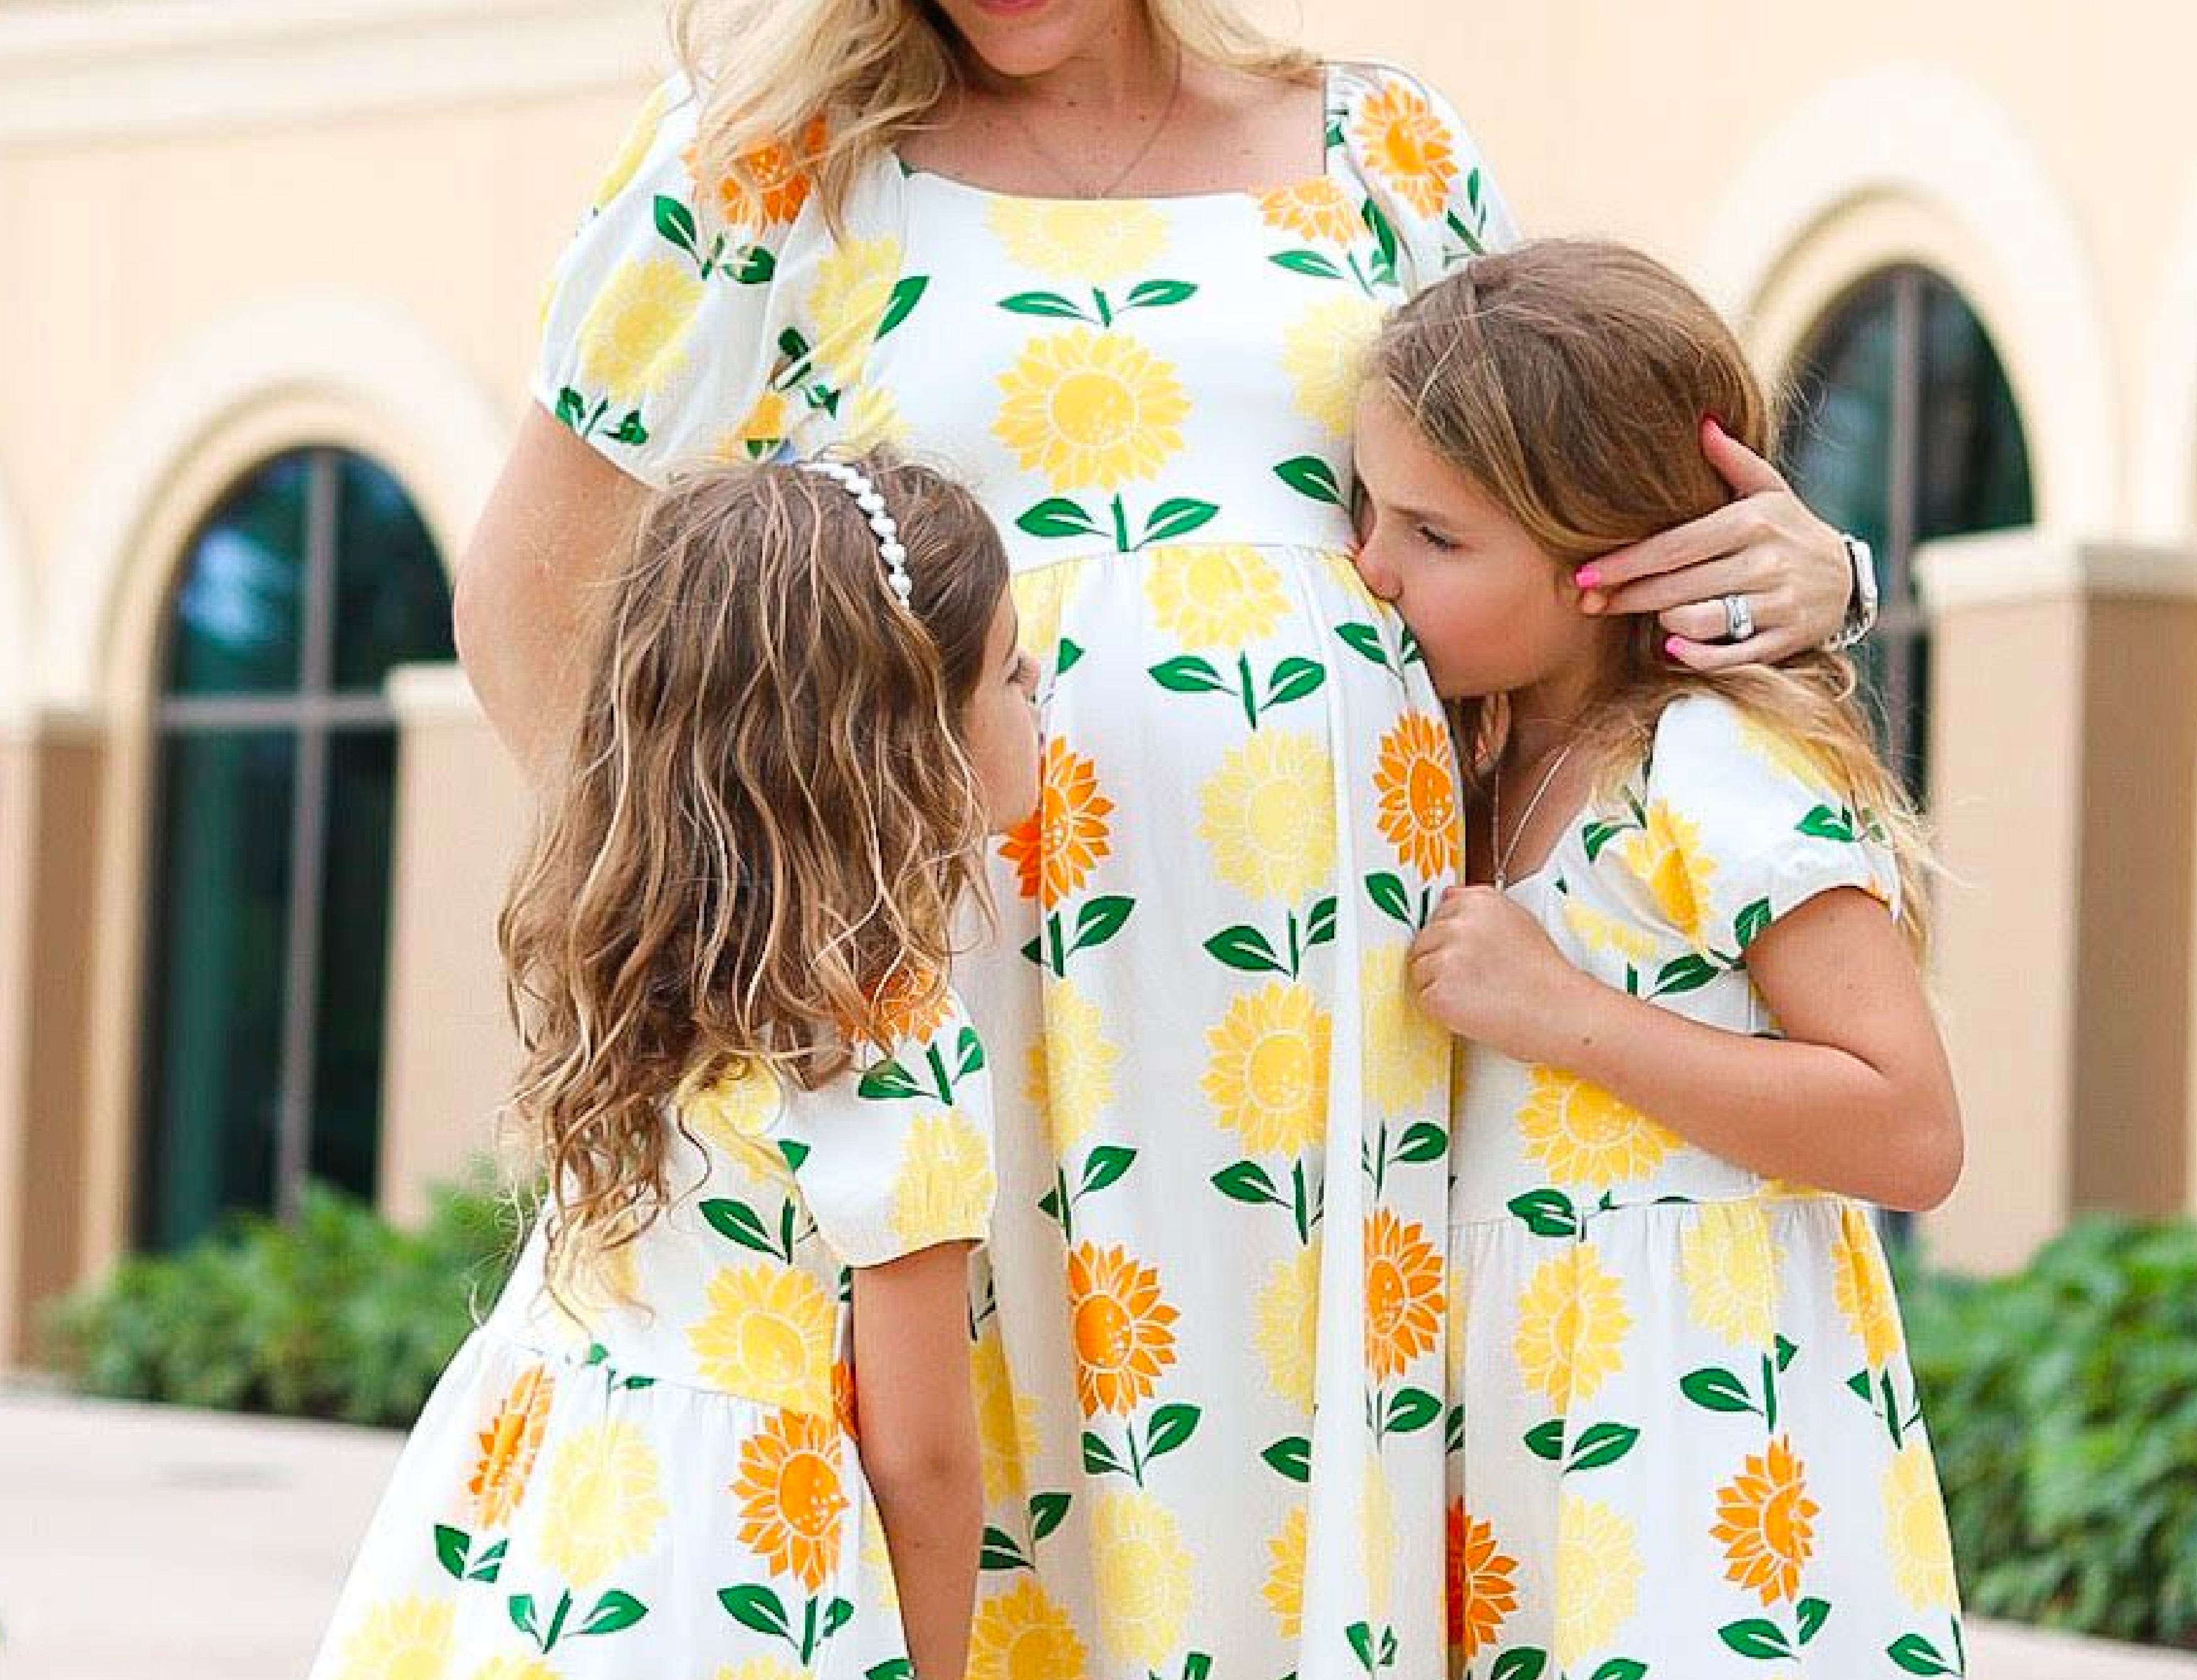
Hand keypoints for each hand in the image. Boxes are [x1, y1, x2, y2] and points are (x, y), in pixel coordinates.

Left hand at [1409, 885, 1585, 1059]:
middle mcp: (1458, 924)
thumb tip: (1445, 896)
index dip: (1452, 941)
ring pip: (1419, 970)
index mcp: (1476, 901)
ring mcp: (1446, 957)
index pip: (1437, 915)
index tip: (1471, 956)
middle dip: (1441, 962)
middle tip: (1476, 980)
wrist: (1559, 1012)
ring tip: (1477, 994)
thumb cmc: (1543, 973)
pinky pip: (1423, 997)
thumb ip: (1478, 906)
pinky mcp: (1439, 990)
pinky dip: (1440, 1007)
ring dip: (1438, 985)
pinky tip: (1471, 1008)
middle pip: (1423, 942)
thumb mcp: (1518, 920)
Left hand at [1574, 418, 1850, 669]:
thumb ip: (1732, 460)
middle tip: (1590, 602)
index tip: (1584, 573)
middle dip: (1627, 596)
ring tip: (1649, 613)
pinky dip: (1694, 655)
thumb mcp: (1769, 489)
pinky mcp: (1786, 640)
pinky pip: (1729, 656)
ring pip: (1698, 620)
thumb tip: (1702, 422)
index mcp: (1752, 522)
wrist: (1847, 579)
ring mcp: (1778, 604)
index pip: (1673, 546)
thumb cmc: (1790, 530)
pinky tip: (1672, 646)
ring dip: (1663, 621)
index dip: (1624, 563)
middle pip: (1676, 586)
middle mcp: (1766, 562)